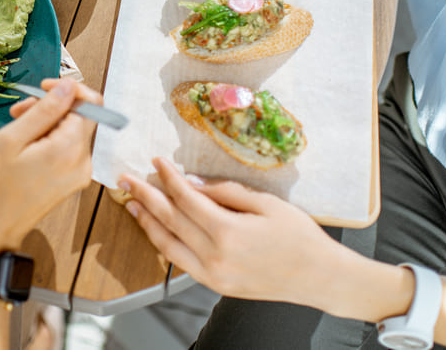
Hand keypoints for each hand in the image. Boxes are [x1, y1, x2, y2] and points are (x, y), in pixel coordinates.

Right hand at [0, 78, 99, 255]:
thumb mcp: (11, 140)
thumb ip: (44, 110)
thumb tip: (68, 86)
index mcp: (69, 150)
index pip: (91, 103)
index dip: (67, 89)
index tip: (43, 88)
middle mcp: (82, 162)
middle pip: (81, 117)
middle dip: (53, 106)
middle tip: (20, 111)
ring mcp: (78, 174)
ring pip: (72, 132)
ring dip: (48, 123)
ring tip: (17, 128)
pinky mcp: (70, 181)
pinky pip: (67, 149)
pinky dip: (49, 140)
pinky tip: (25, 145)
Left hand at [120, 157, 352, 305]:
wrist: (319, 277)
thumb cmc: (299, 236)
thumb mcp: (266, 203)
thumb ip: (225, 192)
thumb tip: (190, 182)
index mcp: (228, 232)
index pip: (186, 198)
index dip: (168, 177)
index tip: (156, 161)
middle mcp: (215, 256)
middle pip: (170, 220)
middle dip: (146, 195)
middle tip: (127, 178)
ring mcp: (213, 275)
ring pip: (168, 245)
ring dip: (147, 222)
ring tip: (132, 203)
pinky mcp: (215, 285)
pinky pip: (181, 262)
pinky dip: (164, 244)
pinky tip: (155, 230)